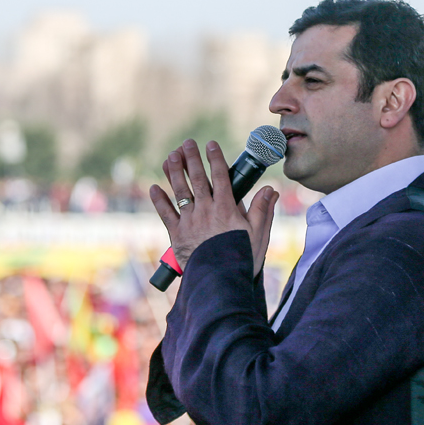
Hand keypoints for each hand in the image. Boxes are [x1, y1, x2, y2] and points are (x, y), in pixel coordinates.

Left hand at [149, 139, 278, 276]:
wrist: (220, 281)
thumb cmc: (242, 258)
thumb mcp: (259, 234)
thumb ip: (263, 210)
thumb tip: (270, 189)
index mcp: (226, 209)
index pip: (220, 177)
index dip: (215, 159)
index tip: (211, 144)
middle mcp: (206, 211)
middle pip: (197, 179)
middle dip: (191, 159)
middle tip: (186, 143)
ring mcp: (190, 221)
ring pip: (180, 191)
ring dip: (174, 172)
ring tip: (170, 156)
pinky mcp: (177, 234)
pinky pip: (166, 214)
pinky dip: (159, 201)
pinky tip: (154, 187)